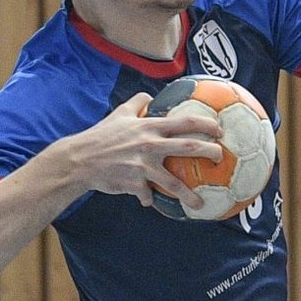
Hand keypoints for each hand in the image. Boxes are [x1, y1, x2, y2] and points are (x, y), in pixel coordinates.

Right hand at [63, 92, 223, 212]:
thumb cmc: (100, 136)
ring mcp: (143, 166)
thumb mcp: (119, 114)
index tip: (220, 129)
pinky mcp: (134, 183)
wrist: (80, 160)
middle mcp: (150, 145)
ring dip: (189, 195)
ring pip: (174, 182)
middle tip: (220, 157)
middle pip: (188, 147)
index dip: (206, 124)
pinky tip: (148, 201)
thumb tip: (149, 95)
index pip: (184, 121)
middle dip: (209, 151)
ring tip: (200, 204)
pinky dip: (149, 199)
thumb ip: (136, 103)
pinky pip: (147, 196)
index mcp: (149, 127)